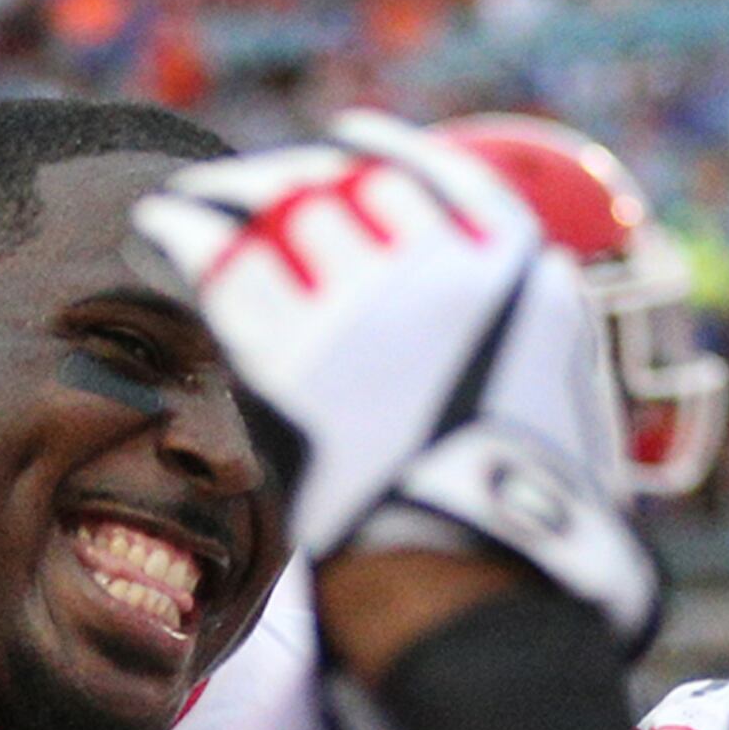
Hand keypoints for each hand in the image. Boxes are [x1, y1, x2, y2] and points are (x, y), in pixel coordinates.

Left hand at [130, 113, 657, 649]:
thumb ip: (540, 347)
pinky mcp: (291, 359)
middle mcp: (440, 272)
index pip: (444, 180)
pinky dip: (185, 232)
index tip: (349, 140)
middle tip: (252, 184)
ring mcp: (364, 310)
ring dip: (231, 193)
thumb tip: (536, 311)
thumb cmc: (532, 532)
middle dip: (294, 178)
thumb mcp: (567, 411)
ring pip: (280, 210)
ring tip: (192, 197)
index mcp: (519, 277)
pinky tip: (160, 226)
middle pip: (352, 186)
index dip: (387, 152)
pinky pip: (221, 263)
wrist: (480, 589)